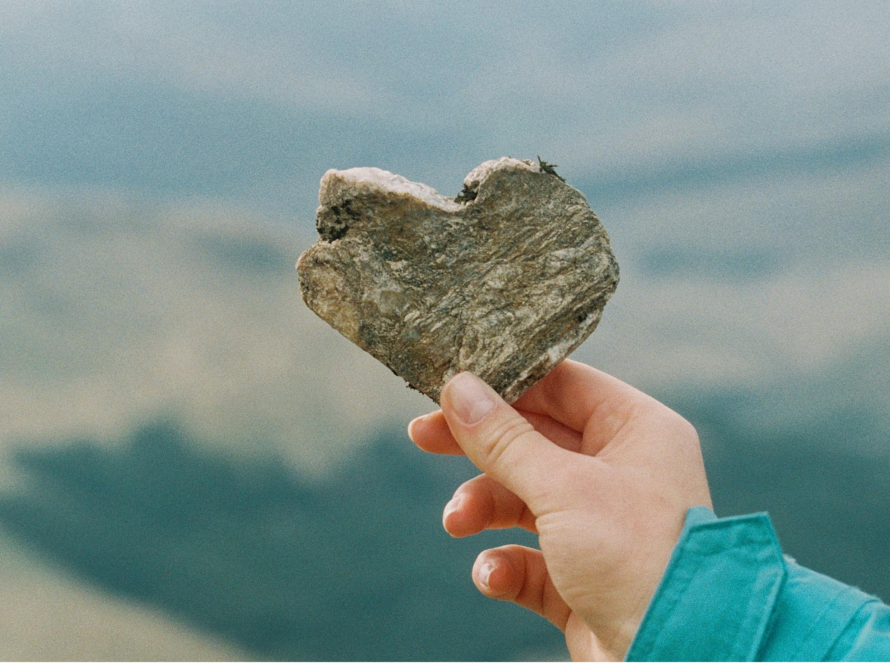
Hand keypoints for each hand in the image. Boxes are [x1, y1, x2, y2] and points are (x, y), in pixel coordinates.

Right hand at [408, 360, 711, 660]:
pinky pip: (528, 557)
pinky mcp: (581, 577)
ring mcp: (600, 526)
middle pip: (533, 439)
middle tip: (422, 436)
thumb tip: (458, 388)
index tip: (450, 385)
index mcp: (636, 431)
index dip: (505, 382)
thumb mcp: (564, 488)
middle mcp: (621, 471)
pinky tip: (493, 576)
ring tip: (457, 521)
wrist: (682, 659)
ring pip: (523, 498)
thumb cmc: (638, 560)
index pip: (561, 386)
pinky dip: (504, 565)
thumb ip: (505, 439)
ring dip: (483, 507)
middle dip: (478, 445)